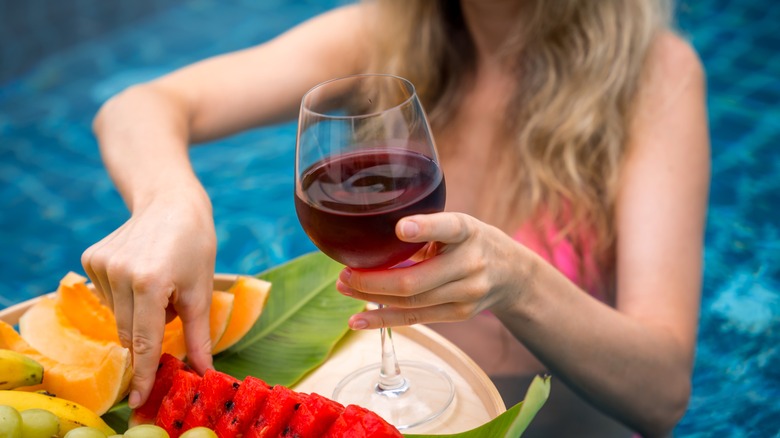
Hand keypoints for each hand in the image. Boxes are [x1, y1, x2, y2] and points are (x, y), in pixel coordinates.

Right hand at [81, 189, 215, 407]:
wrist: (170, 202)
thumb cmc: (194, 245)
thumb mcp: (202, 291)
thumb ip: (198, 336)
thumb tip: (203, 372)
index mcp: (150, 282)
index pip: (144, 341)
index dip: (142, 373)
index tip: (137, 400)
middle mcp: (120, 274)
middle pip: (129, 333)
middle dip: (150, 333)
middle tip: (172, 305)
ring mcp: (101, 265)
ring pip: (118, 317)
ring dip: (139, 312)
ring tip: (159, 282)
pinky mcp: (91, 258)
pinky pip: (107, 297)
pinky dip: (125, 295)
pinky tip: (140, 271)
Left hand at [336, 212, 532, 328]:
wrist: (512, 274)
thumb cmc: (472, 242)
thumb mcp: (458, 225)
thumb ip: (426, 229)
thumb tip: (371, 235)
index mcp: (467, 231)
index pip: (449, 228)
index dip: (425, 228)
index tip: (401, 228)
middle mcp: (470, 263)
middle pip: (416, 280)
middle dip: (373, 280)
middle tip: (344, 273)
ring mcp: (466, 294)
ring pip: (411, 302)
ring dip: (372, 298)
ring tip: (344, 288)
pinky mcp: (458, 314)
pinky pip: (415, 319)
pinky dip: (383, 320)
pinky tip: (358, 321)